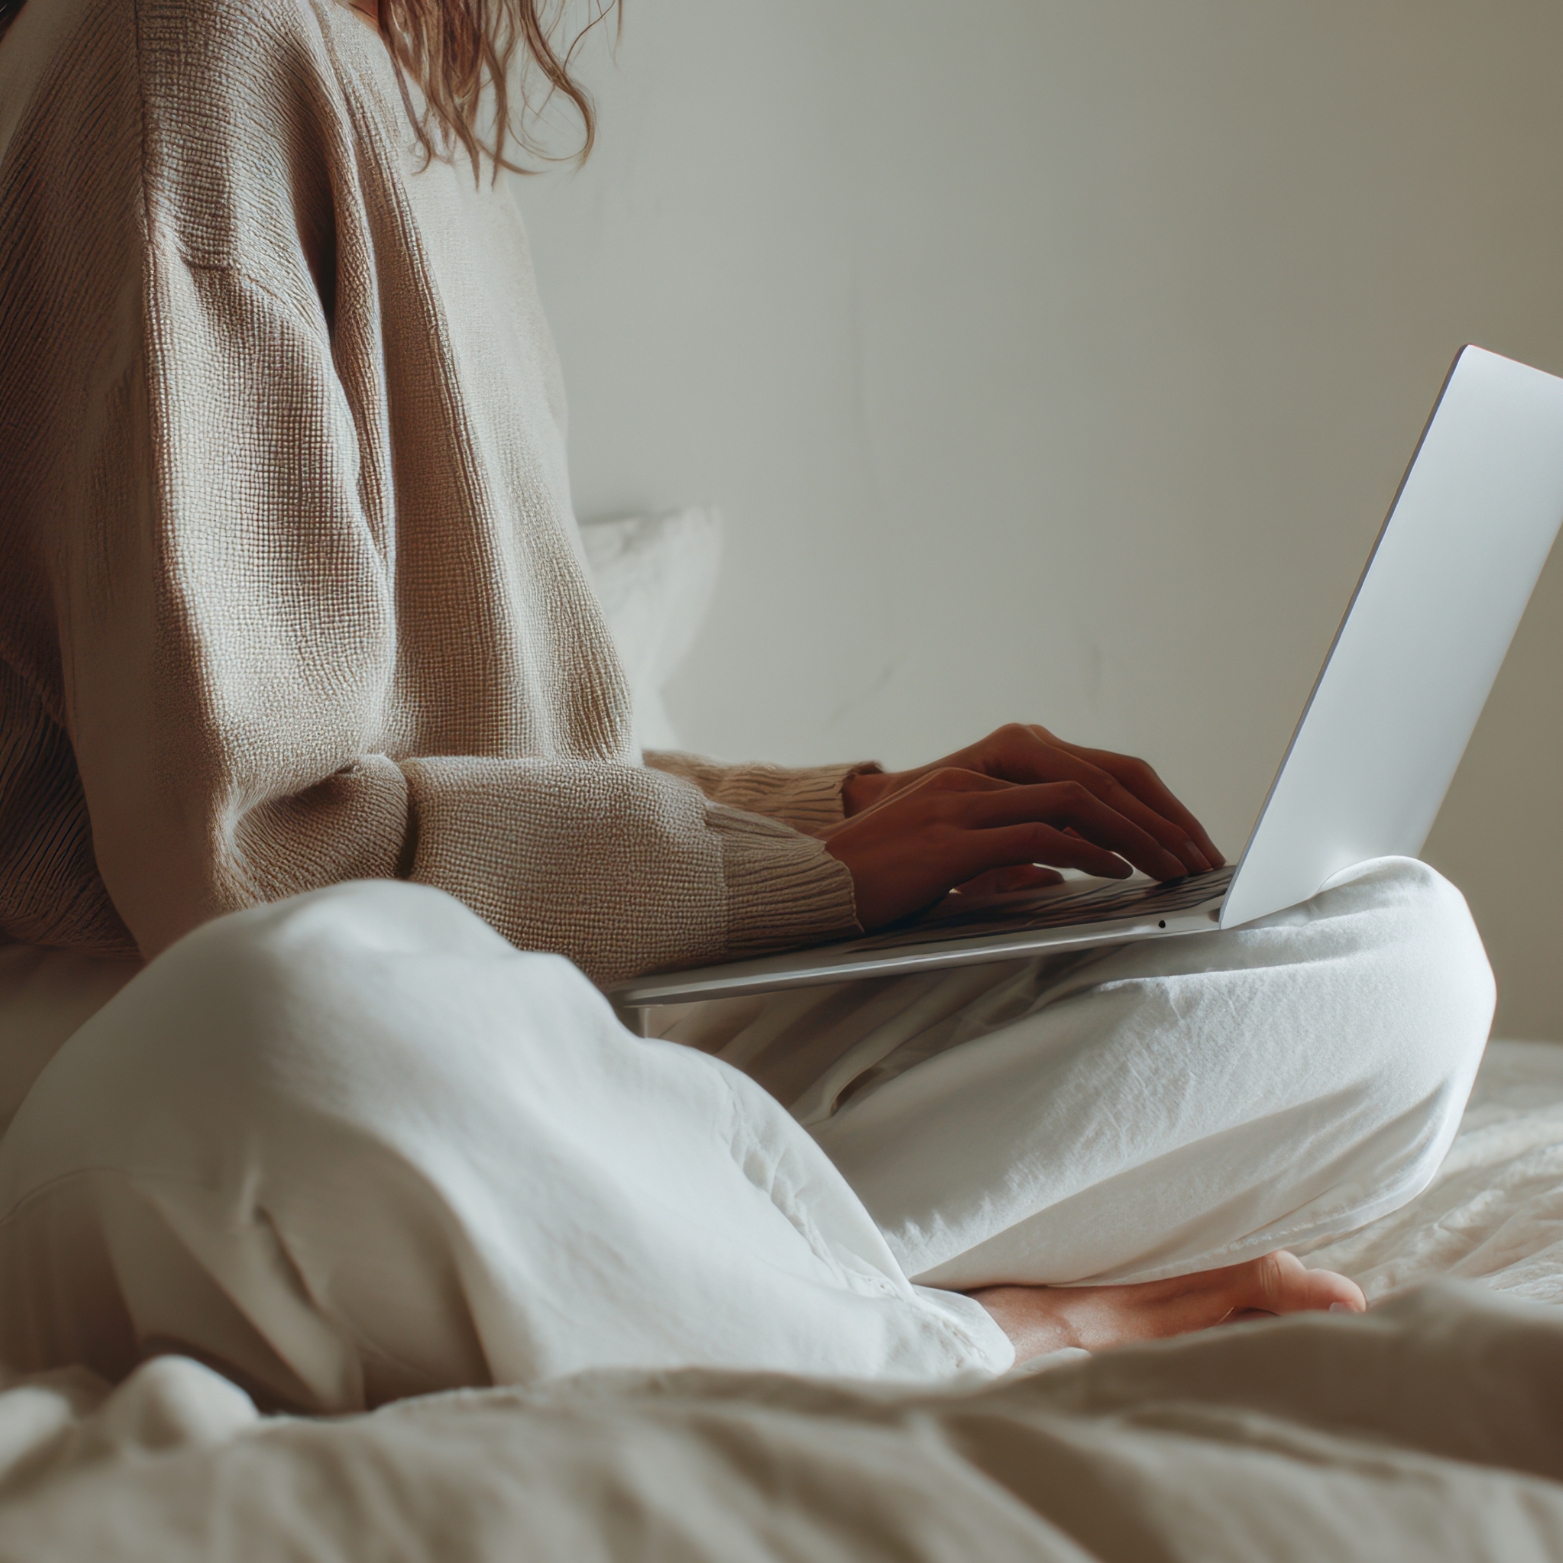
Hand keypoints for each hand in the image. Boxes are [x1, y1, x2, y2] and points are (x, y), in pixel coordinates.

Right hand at [842, 723, 1222, 875]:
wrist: (811, 886)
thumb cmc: (878, 881)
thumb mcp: (953, 863)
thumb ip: (1007, 861)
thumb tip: (1060, 878)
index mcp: (986, 773)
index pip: (1090, 772)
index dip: (1146, 804)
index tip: (1185, 841)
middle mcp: (981, 774)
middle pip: (1097, 776)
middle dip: (1159, 817)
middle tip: (1200, 856)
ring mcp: (965, 799)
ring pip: (1077, 799)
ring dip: (1137, 834)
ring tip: (1173, 867)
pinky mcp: (951, 836)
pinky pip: (1040, 832)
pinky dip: (1089, 851)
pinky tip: (1117, 871)